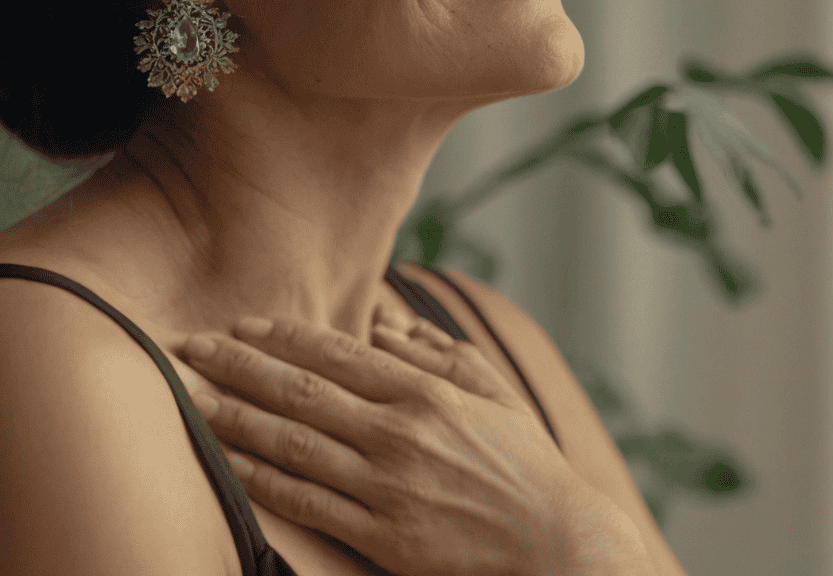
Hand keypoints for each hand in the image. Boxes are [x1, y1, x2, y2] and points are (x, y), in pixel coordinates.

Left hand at [179, 315, 615, 575]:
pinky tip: (233, 462)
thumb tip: (389, 323)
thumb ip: (440, 355)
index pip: (339, 355)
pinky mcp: (383, 536)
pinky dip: (265, 481)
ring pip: (294, 445)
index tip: (243, 325)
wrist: (557, 542)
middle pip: (302, 393)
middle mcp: (401, 434)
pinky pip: (309, 503)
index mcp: (428, 395)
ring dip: (237, 419)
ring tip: (194, 399)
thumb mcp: (496, 395)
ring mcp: (389, 487)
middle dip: (240, 367)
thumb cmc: (526, 463)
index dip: (283, 338)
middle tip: (192, 348)